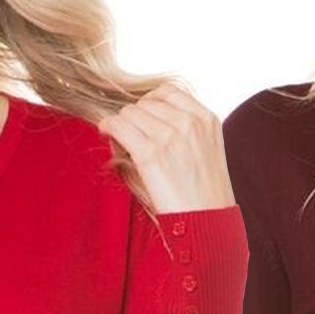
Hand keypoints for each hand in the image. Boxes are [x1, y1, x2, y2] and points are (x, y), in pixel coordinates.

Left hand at [97, 84, 237, 214]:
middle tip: (130, 137)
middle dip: (135, 117)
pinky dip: (108, 126)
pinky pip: (118, 126)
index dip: (150, 103)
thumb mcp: (206, 151)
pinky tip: (105, 132)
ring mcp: (169, 136)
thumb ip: (183, 130)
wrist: (208, 222)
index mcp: (206, 118)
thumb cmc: (204, 195)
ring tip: (122, 143)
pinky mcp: (150, 154)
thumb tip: (142, 117)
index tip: (142, 118)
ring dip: (122, 124)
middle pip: (146, 102)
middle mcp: (189, 122)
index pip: (169, 92)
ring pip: (129, 112)